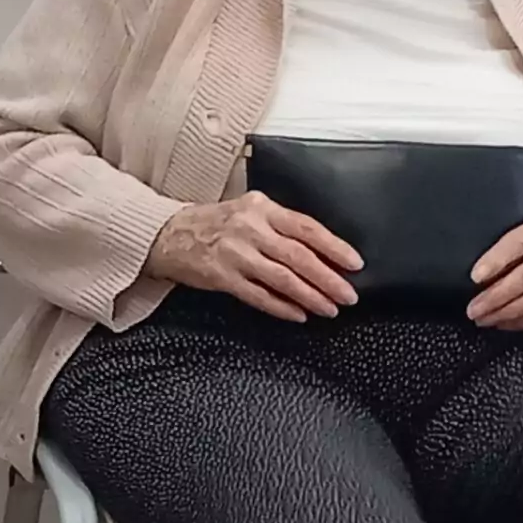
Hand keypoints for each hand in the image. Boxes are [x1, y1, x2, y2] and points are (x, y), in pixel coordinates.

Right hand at [147, 193, 361, 321]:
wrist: (168, 235)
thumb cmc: (214, 224)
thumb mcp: (248, 211)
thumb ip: (279, 226)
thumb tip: (320, 253)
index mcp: (262, 208)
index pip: (306, 227)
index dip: (334, 247)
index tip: (354, 264)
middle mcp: (250, 228)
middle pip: (298, 256)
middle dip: (328, 278)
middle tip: (348, 295)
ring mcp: (235, 254)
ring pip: (282, 278)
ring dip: (309, 296)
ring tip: (329, 309)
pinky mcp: (221, 277)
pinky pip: (258, 295)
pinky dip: (281, 307)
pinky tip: (298, 315)